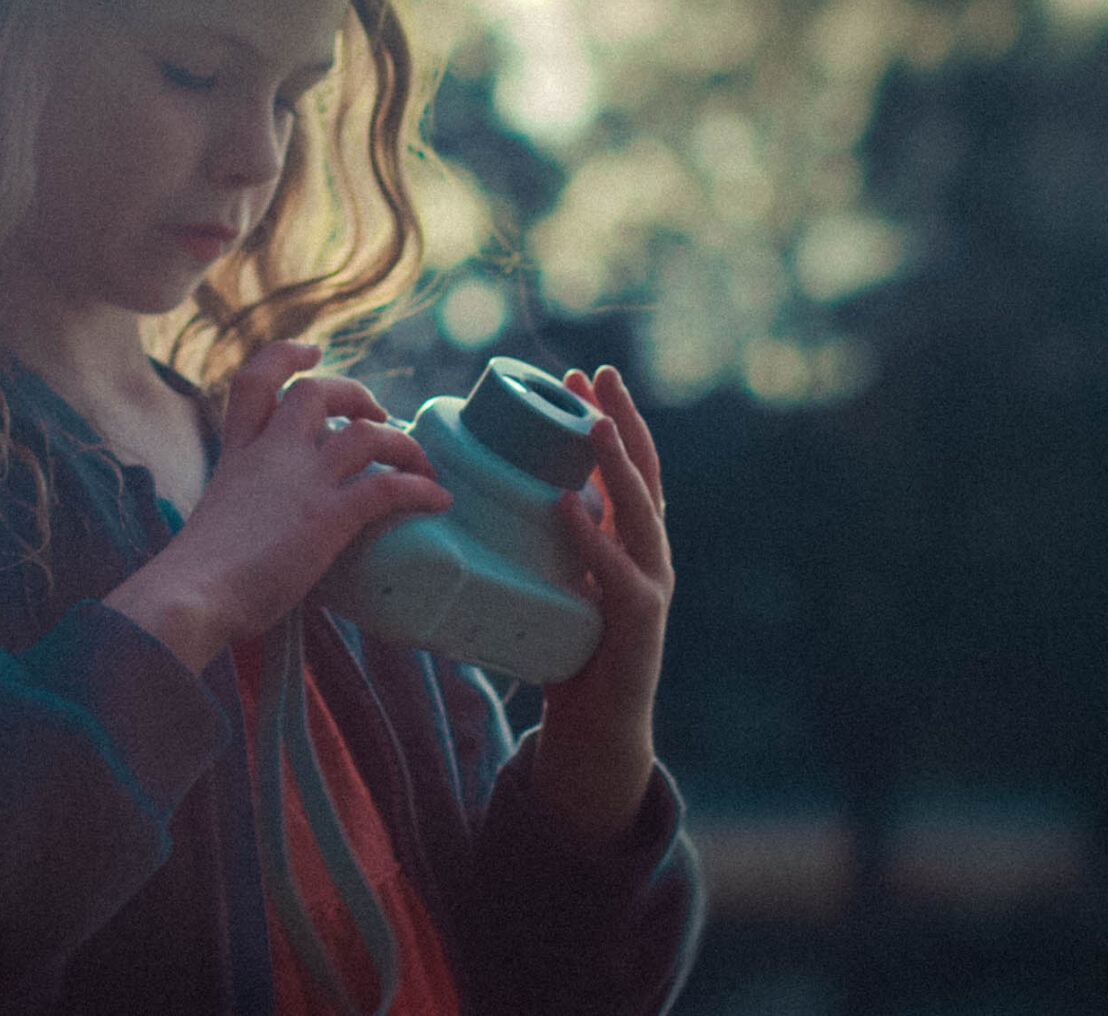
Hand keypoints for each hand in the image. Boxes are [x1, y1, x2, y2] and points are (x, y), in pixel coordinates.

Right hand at [105, 341, 450, 670]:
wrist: (192, 596)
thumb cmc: (195, 577)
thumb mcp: (216, 519)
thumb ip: (244, 508)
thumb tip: (258, 535)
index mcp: (237, 454)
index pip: (254, 382)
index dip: (285, 357)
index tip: (311, 352)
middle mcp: (270, 454)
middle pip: (317, 392)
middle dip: (355, 394)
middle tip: (378, 416)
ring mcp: (302, 480)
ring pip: (366, 433)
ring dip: (402, 442)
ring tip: (419, 462)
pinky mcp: (329, 514)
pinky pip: (388, 486)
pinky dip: (419, 488)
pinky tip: (437, 500)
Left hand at [532, 365, 675, 847]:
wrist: (597, 734)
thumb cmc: (568, 655)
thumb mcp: (548, 586)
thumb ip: (528, 548)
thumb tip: (457, 501)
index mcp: (629, 542)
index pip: (627, 466)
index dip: (609, 417)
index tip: (580, 375)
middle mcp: (648, 555)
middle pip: (644, 474)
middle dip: (620, 421)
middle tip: (595, 376)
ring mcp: (650, 587)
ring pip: (641, 513)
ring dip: (617, 465)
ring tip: (591, 425)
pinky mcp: (637, 626)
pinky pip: (618, 576)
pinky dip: (594, 541)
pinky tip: (574, 509)